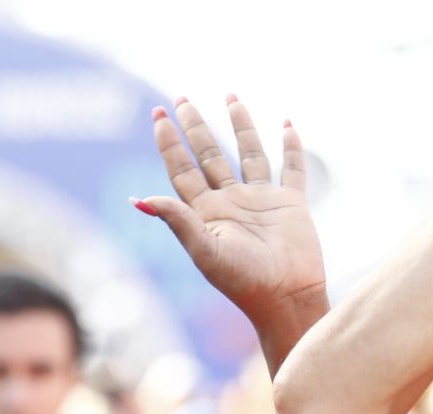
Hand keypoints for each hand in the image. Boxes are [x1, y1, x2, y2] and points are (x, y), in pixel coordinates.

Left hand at [135, 97, 325, 324]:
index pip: (181, 169)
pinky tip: (286, 124)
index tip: (158, 115)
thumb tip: (140, 200)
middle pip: (209, 154)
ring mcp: (260, 200)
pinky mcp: (290, 203)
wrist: (285, 297)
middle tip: (181, 98)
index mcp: (205, 213)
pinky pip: (291, 167)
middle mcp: (230, 202)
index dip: (170, 142)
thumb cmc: (242, 280)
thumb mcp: (204, 251)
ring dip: (240, 125)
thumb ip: (177, 221)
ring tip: (230, 96)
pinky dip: (291, 146)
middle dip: (195, 126)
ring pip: (248, 153)